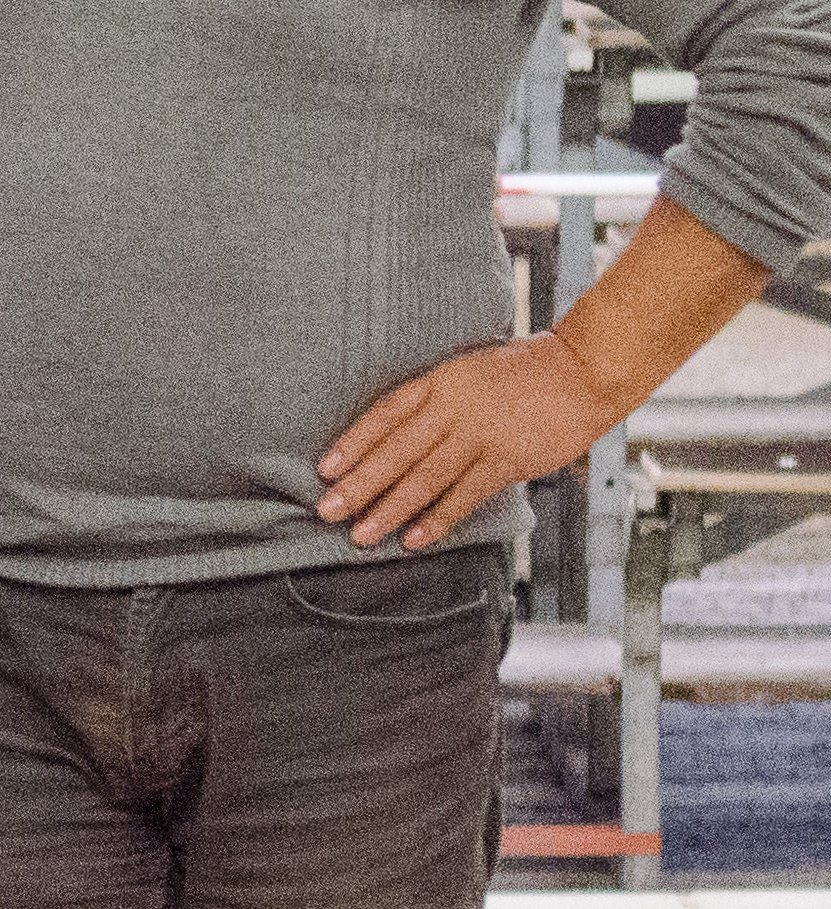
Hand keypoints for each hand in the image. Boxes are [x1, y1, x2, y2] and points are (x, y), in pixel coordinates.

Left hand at [315, 332, 619, 552]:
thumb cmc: (523, 370)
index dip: (353, 443)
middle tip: (327, 511)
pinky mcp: (509, 461)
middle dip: (359, 484)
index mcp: (440, 383)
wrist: (584, 370)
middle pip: (396, 451)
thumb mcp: (468, 371)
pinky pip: (465, 495)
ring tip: (361, 534)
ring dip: (390, 509)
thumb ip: (434, 399)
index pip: (385, 415)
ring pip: (425, 478)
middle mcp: (454, 409)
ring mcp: (481, 436)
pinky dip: (437, 519)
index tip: (325, 469)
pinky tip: (414, 538)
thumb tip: (394, 432)